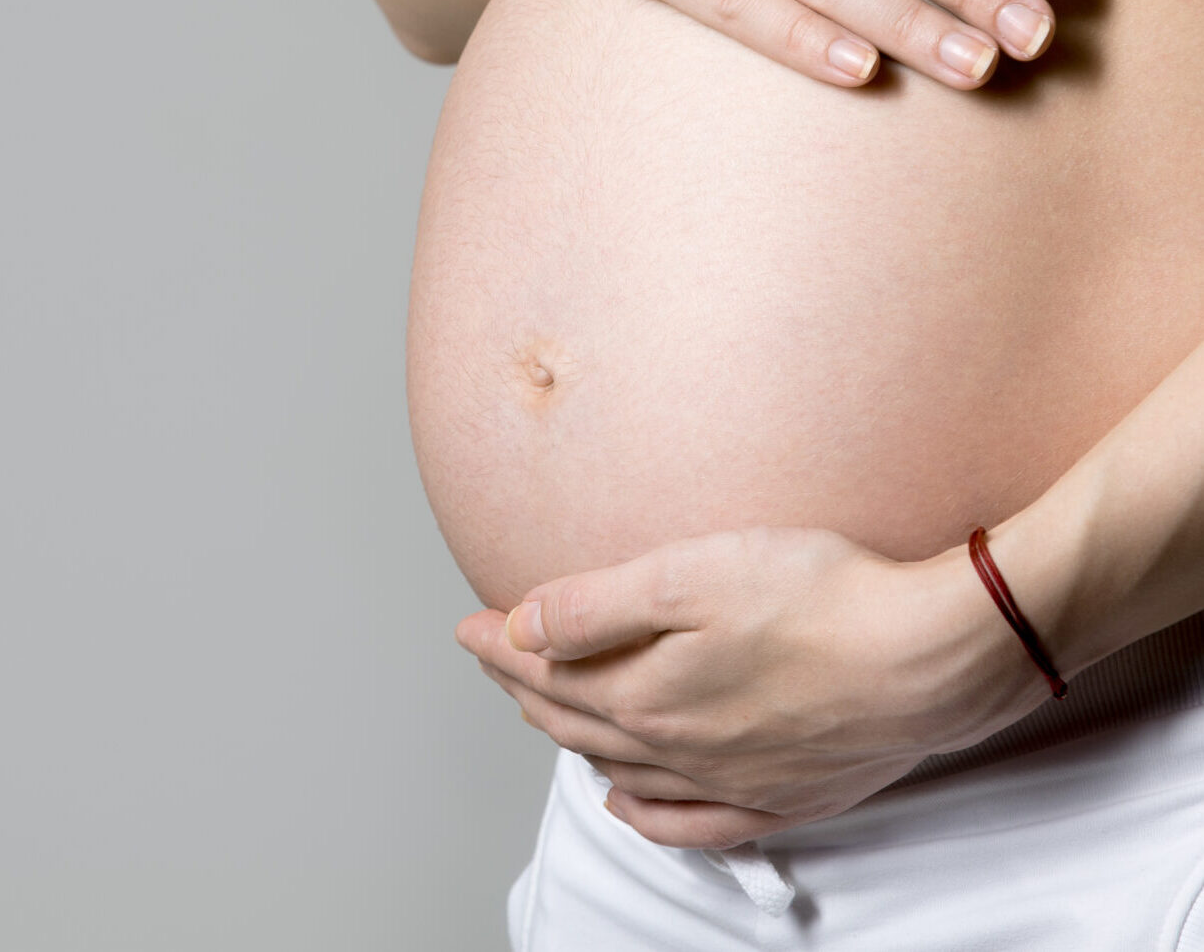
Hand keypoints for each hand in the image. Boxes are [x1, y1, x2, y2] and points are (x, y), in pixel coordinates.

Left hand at [455, 526, 1050, 848]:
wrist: (931, 658)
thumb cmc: (817, 597)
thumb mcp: (689, 574)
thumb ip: (595, 606)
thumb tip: (520, 624)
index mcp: (647, 693)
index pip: (546, 671)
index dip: (498, 644)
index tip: (467, 625)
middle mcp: (678, 749)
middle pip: (575, 720)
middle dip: (523, 684)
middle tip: (494, 653)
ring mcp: (730, 782)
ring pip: (621, 767)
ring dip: (572, 736)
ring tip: (545, 706)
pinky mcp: (783, 798)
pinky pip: (689, 824)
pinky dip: (643, 812)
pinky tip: (625, 800)